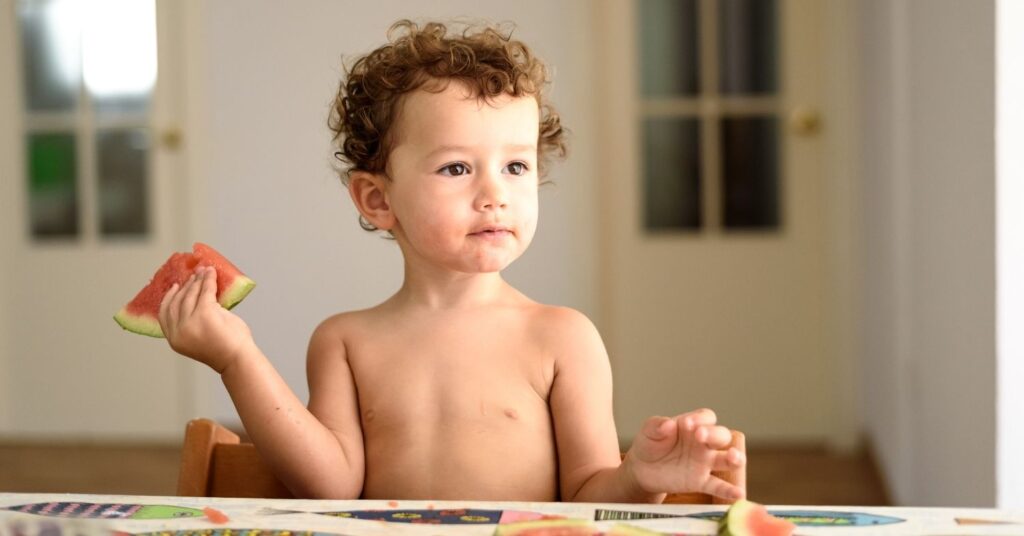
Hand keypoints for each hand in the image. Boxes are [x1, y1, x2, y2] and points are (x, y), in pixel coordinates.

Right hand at [159, 266, 253, 372]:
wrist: (238, 359)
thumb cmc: (224, 351)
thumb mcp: (200, 337)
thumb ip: (194, 320)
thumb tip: (200, 296)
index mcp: (175, 339)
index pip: (165, 314)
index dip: (169, 298)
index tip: (175, 287)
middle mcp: (179, 331)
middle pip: (178, 302)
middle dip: (186, 287)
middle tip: (194, 276)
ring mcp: (191, 322)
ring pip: (191, 295)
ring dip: (197, 281)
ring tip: (203, 272)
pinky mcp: (205, 312)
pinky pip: (206, 291)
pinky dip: (209, 280)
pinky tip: (211, 273)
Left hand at [625, 408, 745, 500]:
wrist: (642, 470)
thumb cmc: (650, 444)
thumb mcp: (649, 431)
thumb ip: (657, 425)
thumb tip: (669, 424)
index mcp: (693, 426)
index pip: (706, 417)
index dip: (700, 419)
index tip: (686, 424)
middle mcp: (704, 443)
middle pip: (721, 435)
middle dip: (714, 434)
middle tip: (700, 436)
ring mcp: (705, 463)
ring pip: (727, 460)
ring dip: (735, 458)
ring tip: (733, 457)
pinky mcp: (701, 482)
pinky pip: (718, 486)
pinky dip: (729, 490)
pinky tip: (738, 494)